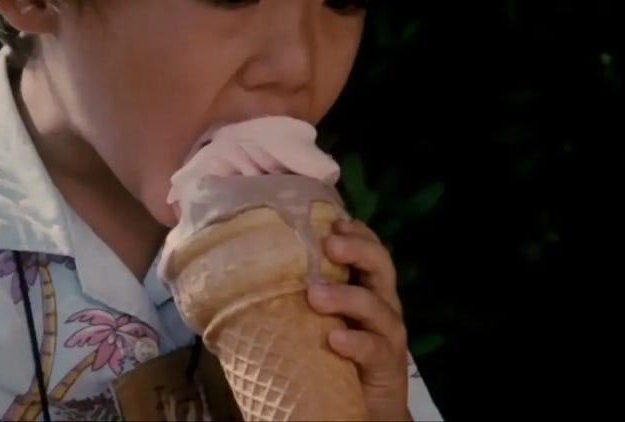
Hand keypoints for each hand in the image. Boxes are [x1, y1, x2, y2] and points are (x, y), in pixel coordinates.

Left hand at [307, 219, 411, 420]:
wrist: (362, 408)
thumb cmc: (333, 358)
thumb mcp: (314, 322)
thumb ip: (292, 299)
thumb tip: (236, 278)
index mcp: (365, 289)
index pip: (369, 251)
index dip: (357, 233)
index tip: (333, 221)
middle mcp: (382, 305)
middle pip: (381, 267)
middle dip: (358, 250)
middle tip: (330, 245)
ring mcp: (387, 335)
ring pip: (377, 306)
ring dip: (346, 296)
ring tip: (315, 295)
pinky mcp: (387, 365)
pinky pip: (375, 349)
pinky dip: (356, 341)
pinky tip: (335, 339)